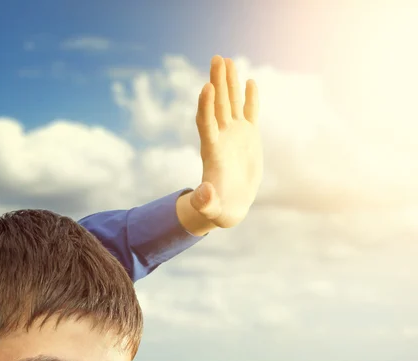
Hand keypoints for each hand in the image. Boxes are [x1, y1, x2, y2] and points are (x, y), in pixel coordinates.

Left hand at [176, 56, 262, 234]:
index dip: (205, 106)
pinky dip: (249, 99)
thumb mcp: (212, 209)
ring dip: (228, 83)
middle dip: (216, 82)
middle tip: (216, 58)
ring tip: (227, 59)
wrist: (230, 206)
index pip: (206, 124)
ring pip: (230, 104)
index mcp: (212, 152)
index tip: (206, 86)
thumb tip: (202, 195)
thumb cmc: (219, 210)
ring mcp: (234, 136)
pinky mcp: (248, 138)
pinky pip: (248, 113)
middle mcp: (221, 138)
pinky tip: (250, 81)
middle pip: (216, 106)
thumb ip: (205, 202)